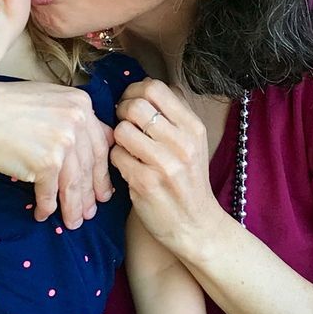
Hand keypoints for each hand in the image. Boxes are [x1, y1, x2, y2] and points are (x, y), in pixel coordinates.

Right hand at [0, 81, 113, 227]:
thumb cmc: (5, 108)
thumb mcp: (47, 99)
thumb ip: (72, 116)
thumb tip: (100, 139)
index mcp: (81, 103)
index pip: (100, 144)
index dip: (101, 172)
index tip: (101, 189)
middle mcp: (76, 120)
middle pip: (89, 167)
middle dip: (89, 194)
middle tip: (89, 212)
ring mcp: (63, 141)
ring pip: (73, 183)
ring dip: (72, 207)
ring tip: (72, 221)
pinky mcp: (46, 162)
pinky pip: (50, 192)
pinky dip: (46, 206)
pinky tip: (43, 214)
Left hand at [110, 80, 224, 258]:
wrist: (196, 226)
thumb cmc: (189, 181)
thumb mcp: (193, 143)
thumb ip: (172, 116)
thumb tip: (141, 87)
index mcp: (193, 127)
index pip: (155, 88)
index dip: (134, 91)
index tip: (130, 104)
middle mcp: (182, 143)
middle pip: (135, 105)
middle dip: (121, 112)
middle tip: (124, 125)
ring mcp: (164, 163)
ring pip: (122, 130)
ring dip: (118, 139)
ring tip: (128, 149)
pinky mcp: (145, 183)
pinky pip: (116, 156)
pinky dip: (117, 160)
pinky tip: (129, 168)